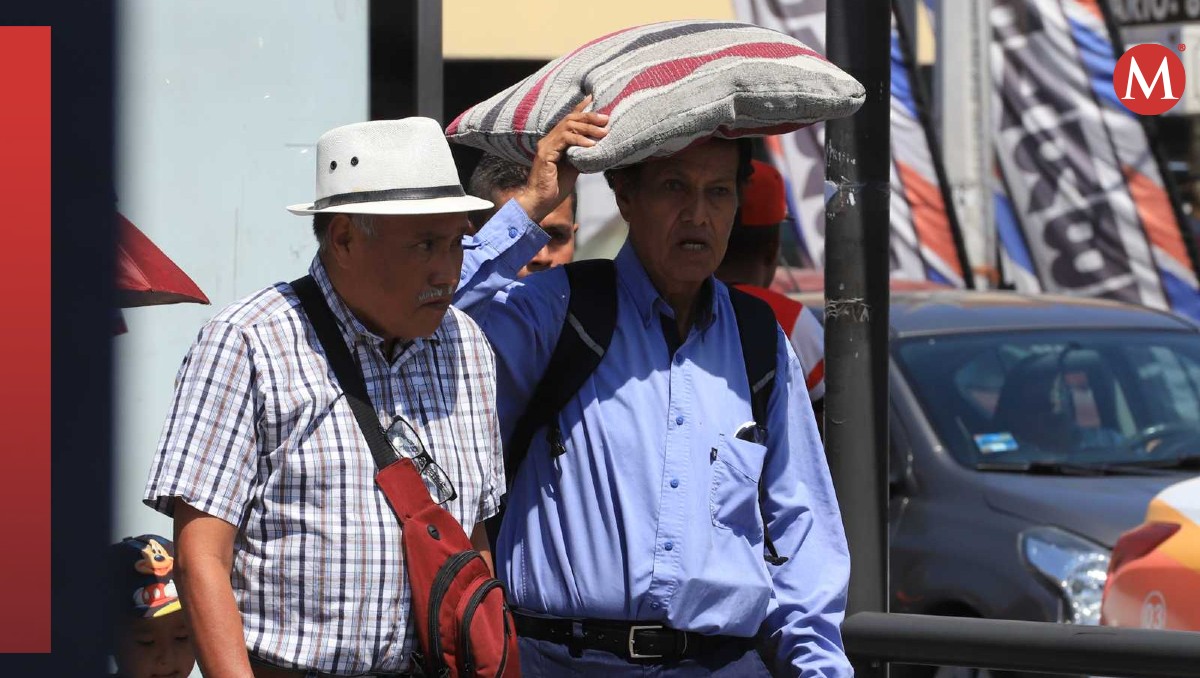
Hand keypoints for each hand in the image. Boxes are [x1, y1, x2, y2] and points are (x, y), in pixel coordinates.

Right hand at [516, 96, 608, 222]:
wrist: (540, 202)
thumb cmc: (555, 187)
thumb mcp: (573, 167)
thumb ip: (580, 154)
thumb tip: (596, 145)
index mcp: (554, 141)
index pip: (568, 120)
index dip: (580, 108)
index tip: (593, 99)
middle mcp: (548, 140)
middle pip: (570, 119)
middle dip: (589, 117)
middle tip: (606, 118)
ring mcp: (546, 146)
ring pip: (568, 127)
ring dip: (587, 128)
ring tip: (603, 132)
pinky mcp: (545, 154)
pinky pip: (564, 141)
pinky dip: (579, 141)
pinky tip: (591, 145)